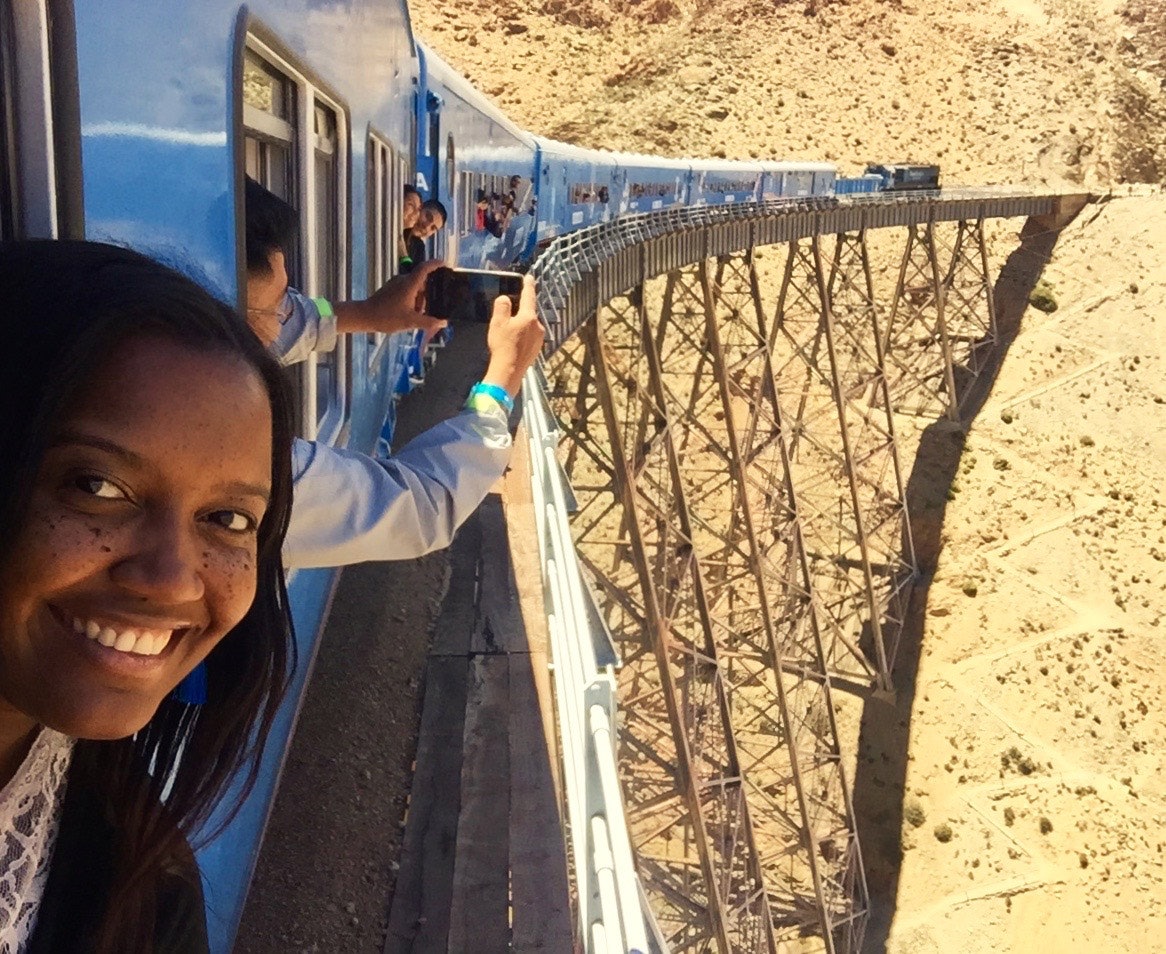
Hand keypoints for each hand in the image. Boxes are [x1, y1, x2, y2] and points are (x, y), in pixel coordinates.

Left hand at [335, 259, 447, 338]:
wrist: (365, 316)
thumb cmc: (387, 317)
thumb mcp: (410, 322)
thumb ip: (429, 322)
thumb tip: (443, 323)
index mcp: (409, 284)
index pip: (424, 268)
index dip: (435, 264)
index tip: (444, 264)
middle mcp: (402, 281)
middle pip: (421, 281)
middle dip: (428, 293)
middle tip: (433, 306)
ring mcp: (395, 284)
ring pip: (413, 287)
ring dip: (419, 299)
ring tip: (419, 314)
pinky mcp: (390, 289)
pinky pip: (406, 290)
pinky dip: (411, 299)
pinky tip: (410, 313)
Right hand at [482, 275, 544, 397]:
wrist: (509, 371)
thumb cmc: (503, 346)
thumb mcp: (498, 322)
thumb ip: (502, 306)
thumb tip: (505, 299)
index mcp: (529, 317)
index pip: (528, 296)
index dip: (528, 285)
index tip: (530, 278)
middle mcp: (537, 327)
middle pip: (528, 313)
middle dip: (519, 312)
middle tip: (506, 318)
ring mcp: (538, 340)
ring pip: (528, 326)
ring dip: (520, 326)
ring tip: (506, 335)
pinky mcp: (536, 350)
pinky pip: (528, 338)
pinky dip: (521, 338)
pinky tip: (511, 344)